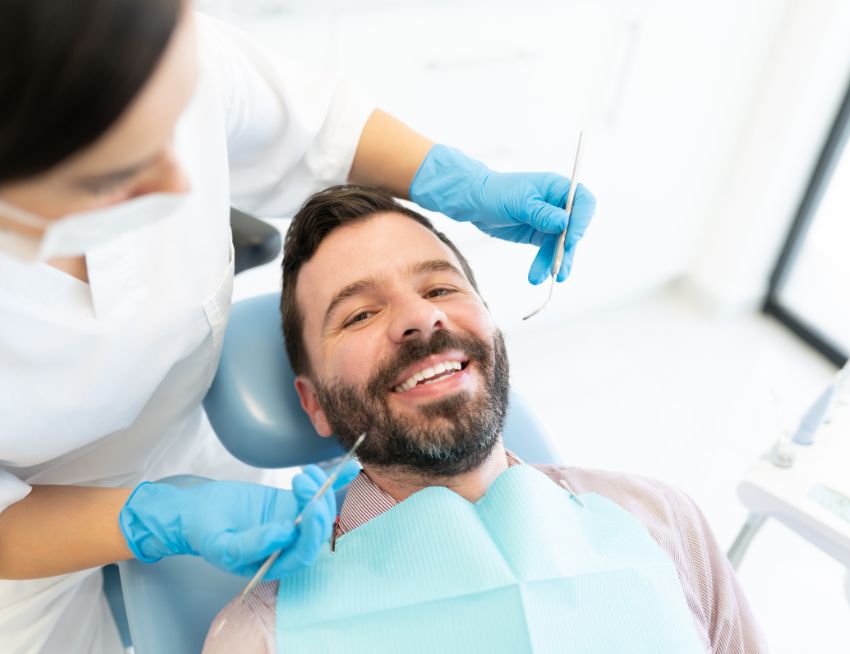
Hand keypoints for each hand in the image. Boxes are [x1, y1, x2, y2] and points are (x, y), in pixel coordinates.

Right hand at [118, 461, 359, 578]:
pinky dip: (334, 481)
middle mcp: (288, 546)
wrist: (195, 513)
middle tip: (305, 482)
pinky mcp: (290, 503)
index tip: (309, 507)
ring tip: (304, 473)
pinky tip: (349, 469)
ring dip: (321, 489)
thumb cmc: (205, 533)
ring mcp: (292, 522)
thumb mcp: (221, 545)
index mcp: (273, 563)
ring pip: (318, 509)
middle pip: (316, 530)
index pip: (303, 553)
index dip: (312, 533)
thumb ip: (251, 545)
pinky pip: (315, 493)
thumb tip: (285, 534)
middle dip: (318, 505)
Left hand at [409, 144, 595, 283]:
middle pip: (574, 228)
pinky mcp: (540, 235)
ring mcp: (550, 221)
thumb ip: (542, 213)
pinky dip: (545, 263)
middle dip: (567, 249)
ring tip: (544, 278)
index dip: (582, 221)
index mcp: (557, 187)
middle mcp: (558, 204)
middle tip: (560, 268)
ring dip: (554, 262)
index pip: (583, 202)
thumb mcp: (519, 202)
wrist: (475, 203)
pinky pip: (548, 251)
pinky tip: (539, 275)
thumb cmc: (496, 193)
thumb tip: (565, 223)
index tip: (572, 240)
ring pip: (561, 245)